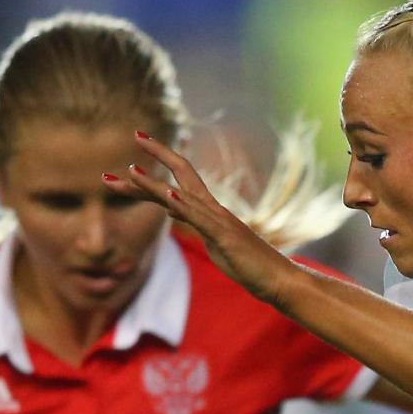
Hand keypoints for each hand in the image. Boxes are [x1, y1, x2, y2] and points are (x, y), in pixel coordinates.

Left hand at [108, 134, 293, 302]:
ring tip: (132, 171)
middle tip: (135, 133)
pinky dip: (184, 207)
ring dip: (156, 185)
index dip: (158, 165)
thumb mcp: (213, 241)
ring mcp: (220, 222)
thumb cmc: (250, 265)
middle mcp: (214, 210)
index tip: (136, 150)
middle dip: (158, 154)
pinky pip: (202, 220)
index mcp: (210, 211)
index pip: (181, 179)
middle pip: (183, 174)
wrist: (280, 280)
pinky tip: (168, 197)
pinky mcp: (225, 238)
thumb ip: (192, 221)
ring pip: (184, 197)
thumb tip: (169, 207)